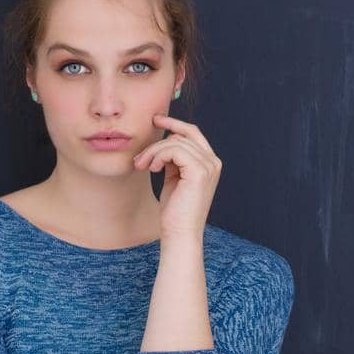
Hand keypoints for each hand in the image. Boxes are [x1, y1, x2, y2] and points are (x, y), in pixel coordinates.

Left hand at [133, 112, 221, 238]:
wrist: (179, 233)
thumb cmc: (174, 211)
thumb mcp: (174, 179)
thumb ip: (174, 160)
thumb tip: (165, 141)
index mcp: (209, 163)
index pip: (193, 133)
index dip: (174, 123)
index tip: (155, 120)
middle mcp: (213, 162)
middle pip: (181, 136)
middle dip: (156, 145)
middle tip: (140, 160)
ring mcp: (208, 166)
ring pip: (174, 142)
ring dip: (153, 152)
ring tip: (142, 166)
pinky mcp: (199, 171)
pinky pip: (173, 149)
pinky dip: (158, 156)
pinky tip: (152, 168)